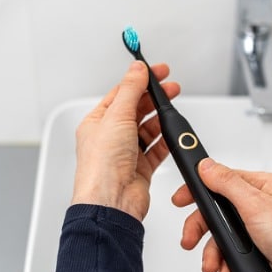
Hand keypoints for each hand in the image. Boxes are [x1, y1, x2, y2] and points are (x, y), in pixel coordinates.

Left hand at [72, 61, 179, 220]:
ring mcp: (126, 153)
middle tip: (172, 88)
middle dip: (155, 98)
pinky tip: (171, 133)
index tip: (157, 72)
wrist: (112, 201)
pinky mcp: (140, 167)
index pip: (121, 94)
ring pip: (148, 129)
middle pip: (137, 110)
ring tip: (173, 109)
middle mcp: (111, 137)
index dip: (140, 80)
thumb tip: (137, 70)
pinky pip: (156, 149)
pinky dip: (164, 141)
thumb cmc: (102, 166)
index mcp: (98, 122)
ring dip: (160, 119)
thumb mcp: (117, 117)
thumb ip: (130, 90)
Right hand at [172, 158, 271, 271]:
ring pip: (222, 232)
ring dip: (212, 249)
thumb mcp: (257, 206)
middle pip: (216, 210)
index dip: (197, 189)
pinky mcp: (258, 245)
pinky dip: (225, 259)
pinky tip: (226, 267)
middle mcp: (257, 203)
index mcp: (258, 186)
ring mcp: (257, 225)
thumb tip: (206, 165)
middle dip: (201, 227)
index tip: (180, 198)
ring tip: (212, 263)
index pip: (219, 180)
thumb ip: (228, 184)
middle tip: (190, 239)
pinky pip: (232, 248)